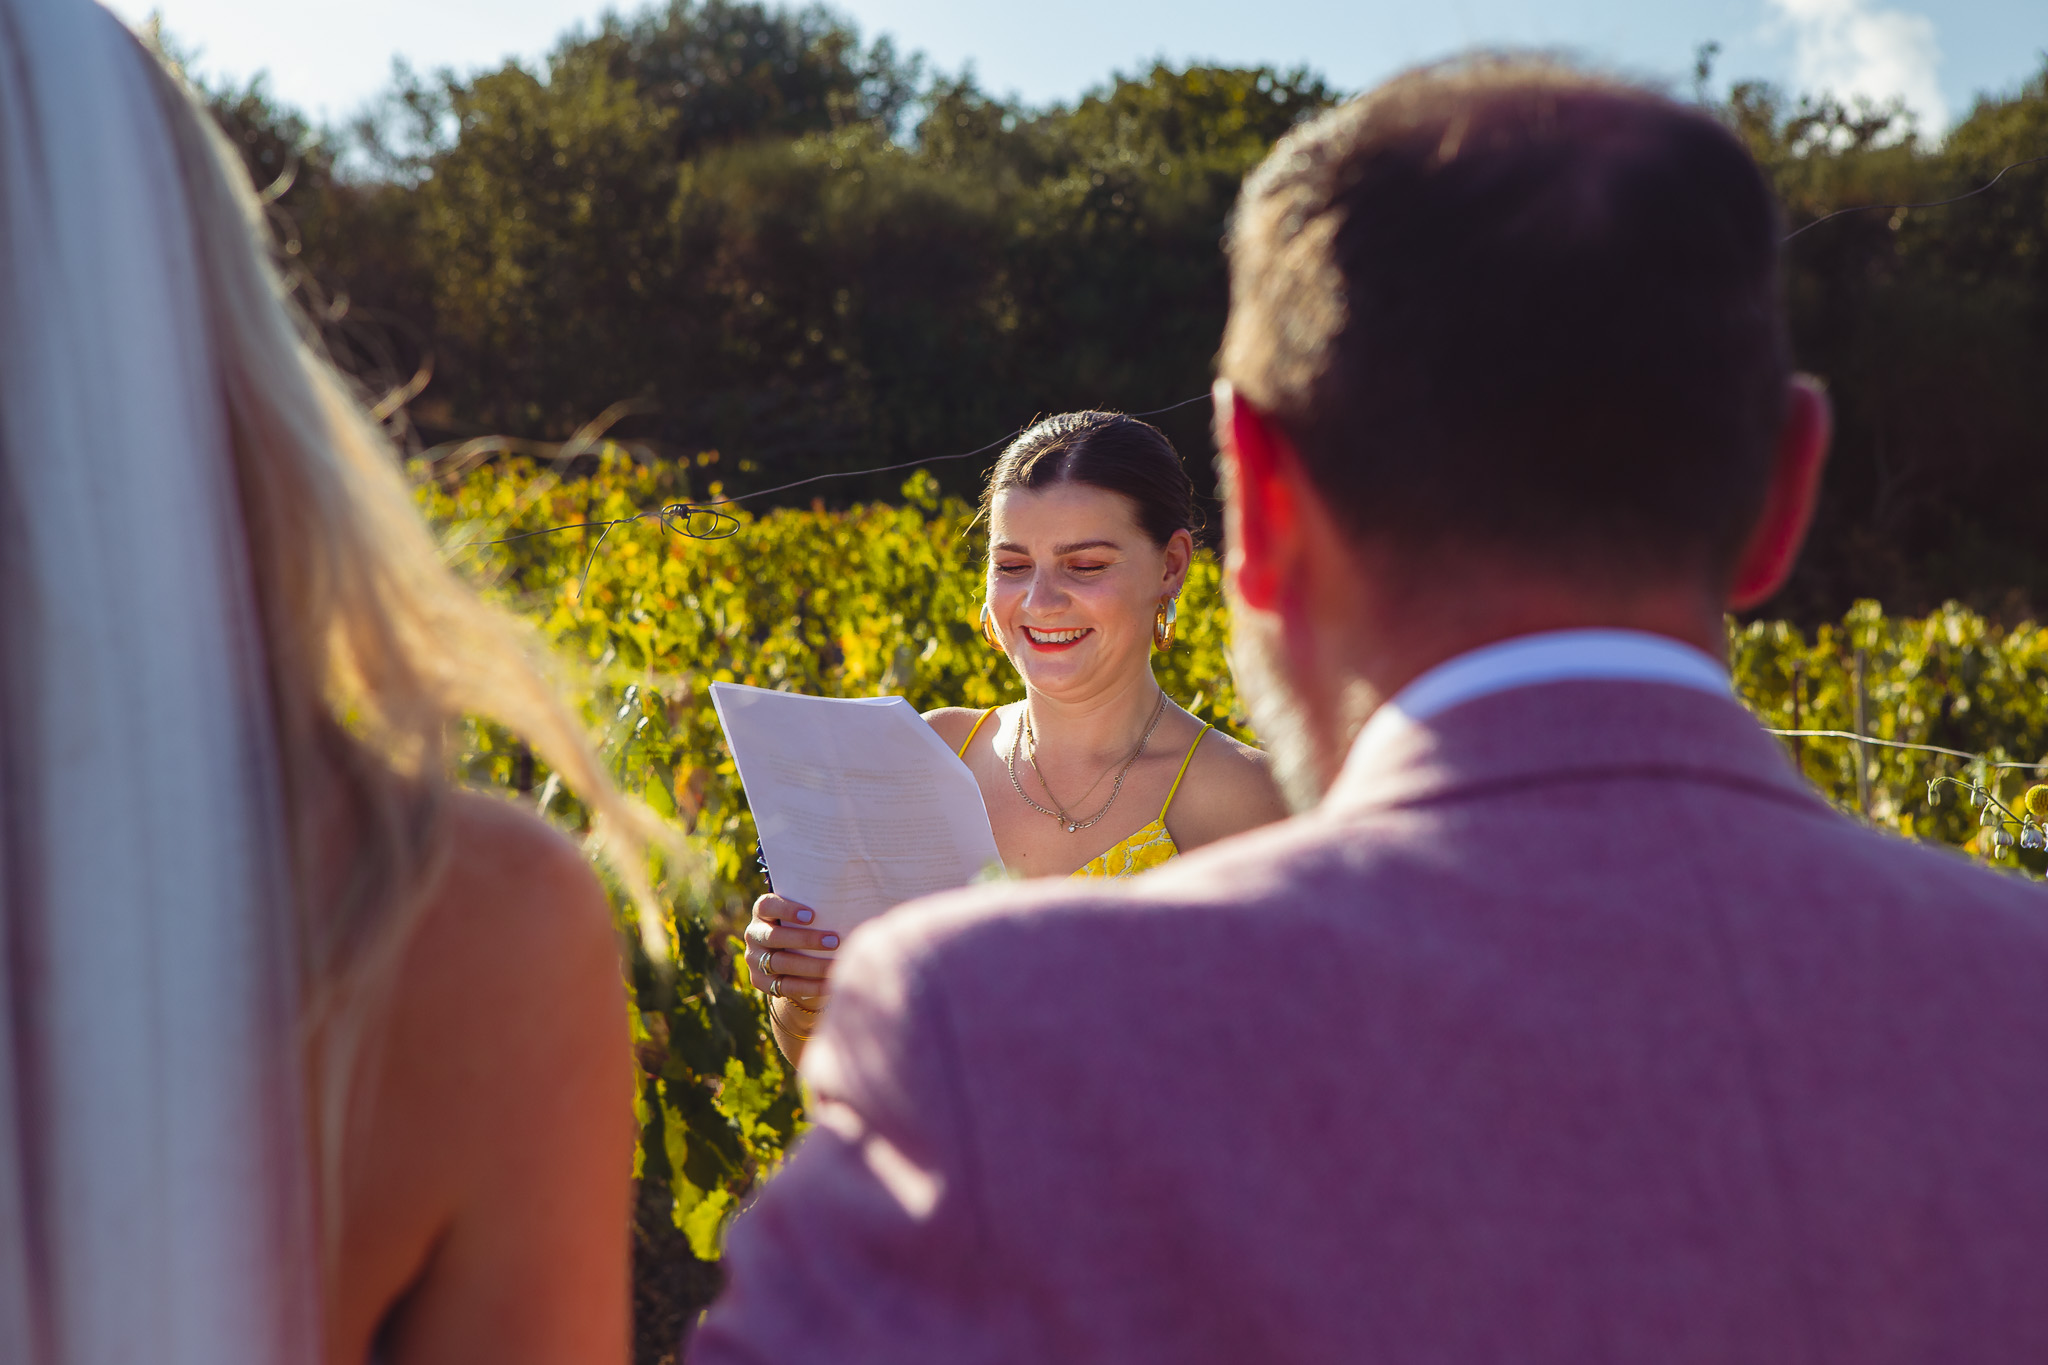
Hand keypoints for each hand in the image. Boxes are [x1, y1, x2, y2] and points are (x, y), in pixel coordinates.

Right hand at [744, 895, 837, 1018]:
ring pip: (780, 963)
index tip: (812, 916)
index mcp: (763, 912)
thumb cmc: (808, 926)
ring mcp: (754, 959)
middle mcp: (754, 934)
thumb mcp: (809, 916)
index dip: (786, 910)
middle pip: (774, 937)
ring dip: (810, 965)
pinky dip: (809, 986)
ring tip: (835, 965)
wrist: (792, 956)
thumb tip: (853, 904)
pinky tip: (830, 983)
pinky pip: (785, 986)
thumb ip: (821, 908)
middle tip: (834, 941)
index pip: (767, 906)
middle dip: (806, 940)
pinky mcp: (760, 982)